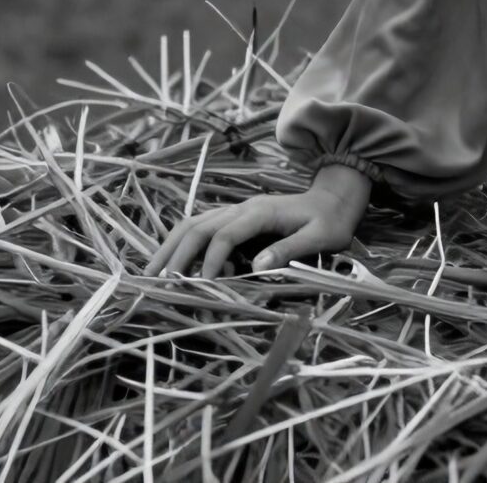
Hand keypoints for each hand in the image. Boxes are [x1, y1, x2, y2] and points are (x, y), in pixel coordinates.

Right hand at [143, 163, 371, 278]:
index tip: (201, 285)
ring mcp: (236, 211)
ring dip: (171, 247)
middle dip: (176, 255)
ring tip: (151, 273)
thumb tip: (257, 266)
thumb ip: (290, 249)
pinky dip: (183, 244)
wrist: (335, 199)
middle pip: (198, 227)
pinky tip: (175, 264)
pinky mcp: (235, 219)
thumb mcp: (320, 236)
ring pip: (193, 224)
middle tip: (157, 283)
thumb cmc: (330, 221)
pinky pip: (201, 228)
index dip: (210, 260)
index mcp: (261, 212)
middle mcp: (242, 208)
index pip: (225, 235)